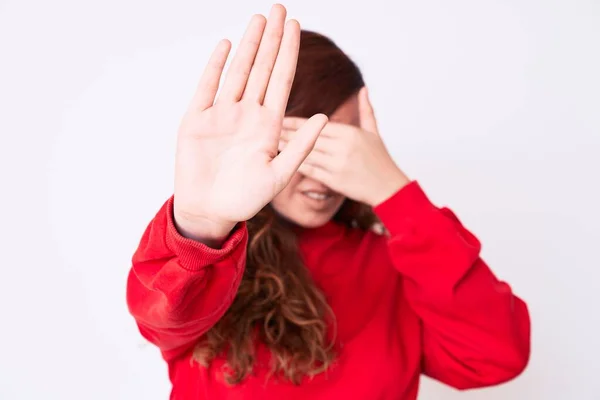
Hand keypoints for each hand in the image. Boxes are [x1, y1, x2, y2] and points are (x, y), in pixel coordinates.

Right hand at [173, 5, 327, 241]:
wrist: (209, 211)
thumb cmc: (244, 199)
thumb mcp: (279, 175)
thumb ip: (301, 146)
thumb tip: (328, 118)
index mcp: (268, 125)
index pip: (282, 80)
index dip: (289, 53)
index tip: (296, 27)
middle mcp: (247, 114)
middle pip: (263, 68)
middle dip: (272, 39)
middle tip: (280, 9)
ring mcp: (222, 114)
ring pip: (238, 71)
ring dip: (249, 45)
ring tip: (259, 19)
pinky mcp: (197, 119)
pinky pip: (208, 87)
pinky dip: (216, 66)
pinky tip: (227, 45)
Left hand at [279, 87, 409, 206]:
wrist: (389, 189)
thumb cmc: (381, 160)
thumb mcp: (374, 132)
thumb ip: (366, 110)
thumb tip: (362, 88)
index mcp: (350, 133)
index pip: (317, 124)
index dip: (296, 122)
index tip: (280, 118)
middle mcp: (342, 147)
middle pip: (308, 137)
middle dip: (286, 133)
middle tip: (266, 128)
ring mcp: (337, 164)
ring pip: (306, 153)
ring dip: (286, 148)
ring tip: (269, 144)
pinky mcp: (334, 181)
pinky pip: (310, 170)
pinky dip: (295, 165)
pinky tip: (282, 161)